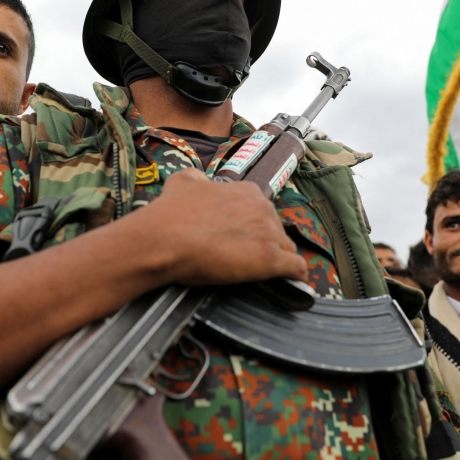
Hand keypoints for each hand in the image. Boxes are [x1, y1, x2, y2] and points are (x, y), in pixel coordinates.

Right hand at [144, 168, 307, 284]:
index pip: (262, 212)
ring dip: (278, 259)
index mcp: (247, 191)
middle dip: (265, 243)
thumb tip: (200, 180)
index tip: (244, 239)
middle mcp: (262, 208)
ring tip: (263, 273)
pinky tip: (292, 282)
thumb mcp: (183, 181)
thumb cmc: (170, 213)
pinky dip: (295, 275)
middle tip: (246, 257)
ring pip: (286, 249)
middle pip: (276, 230)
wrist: (163, 238)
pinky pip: (296, 267)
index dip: (254, 227)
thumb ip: (197, 177)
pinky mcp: (270, 260)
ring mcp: (268, 234)